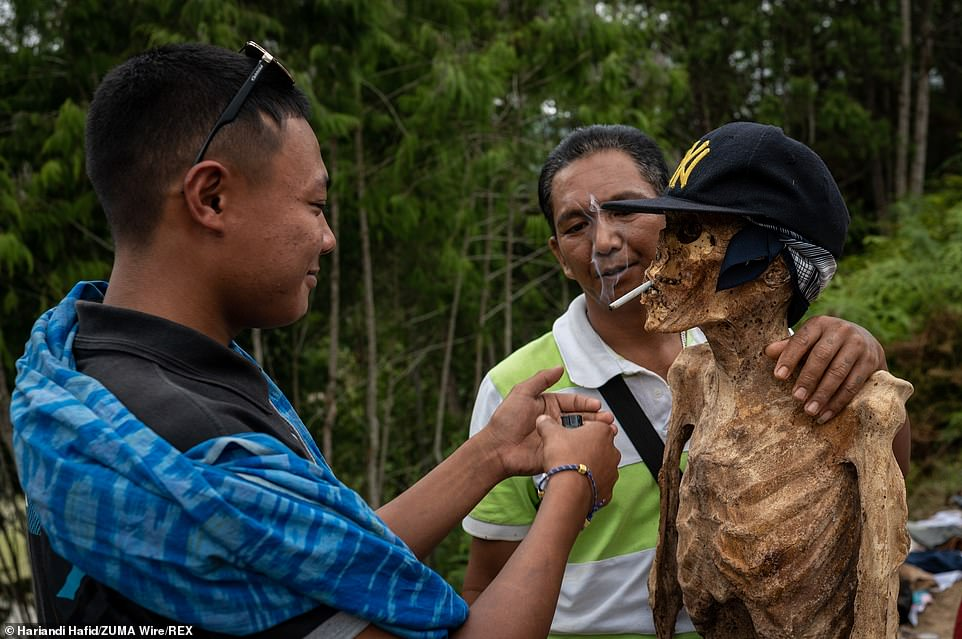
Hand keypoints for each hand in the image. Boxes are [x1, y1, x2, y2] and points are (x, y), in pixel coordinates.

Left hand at [481, 366, 611, 477]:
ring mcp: (556, 439)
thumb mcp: (522, 393)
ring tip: (609, 432)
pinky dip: (586, 449)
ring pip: (581, 434)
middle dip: (596, 419)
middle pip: (581, 419)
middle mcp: (554, 422)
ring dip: (595, 433)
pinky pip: (574, 450)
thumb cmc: (506, 420)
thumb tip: (559, 367)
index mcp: (548, 406)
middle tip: (609, 420)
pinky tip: (597, 447)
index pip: (573, 403)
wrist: (497, 448)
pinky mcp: (556, 454)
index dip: (586, 404)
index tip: (598, 406)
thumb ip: (541, 380)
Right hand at [536, 414, 619, 510]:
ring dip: (589, 465)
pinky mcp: (609, 488)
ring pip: (601, 464)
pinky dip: (590, 482)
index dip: (579, 429)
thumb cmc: (565, 460)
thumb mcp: (551, 434)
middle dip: (585, 448)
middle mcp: (612, 450)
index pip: (593, 425)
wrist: (569, 489)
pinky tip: (577, 482)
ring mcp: (612, 470)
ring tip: (571, 468)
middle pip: (598, 445)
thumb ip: (548, 424)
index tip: (569, 434)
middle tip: (569, 452)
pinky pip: (599, 482)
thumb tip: (544, 420)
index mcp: (602, 432)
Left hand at [765, 316, 886, 423]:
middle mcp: (841, 331)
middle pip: (821, 357)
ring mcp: (858, 346)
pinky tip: (826, 414)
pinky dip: (838, 402)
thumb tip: (767, 352)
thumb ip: (790, 347)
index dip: (789, 358)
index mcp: (820, 324)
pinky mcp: (871, 361)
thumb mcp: (809, 341)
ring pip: (838, 373)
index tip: (778, 377)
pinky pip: (853, 384)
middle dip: (808, 379)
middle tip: (796, 398)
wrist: (866, 341)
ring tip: (810, 411)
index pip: (801, 340)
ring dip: (823, 395)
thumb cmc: (826, 344)